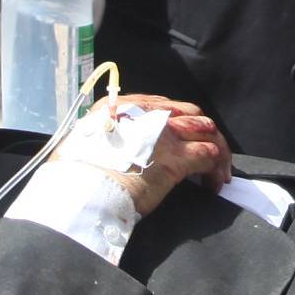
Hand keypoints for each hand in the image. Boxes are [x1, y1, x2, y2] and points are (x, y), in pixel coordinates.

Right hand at [57, 93, 230, 217]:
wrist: (81, 188)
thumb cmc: (76, 173)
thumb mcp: (85, 141)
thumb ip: (105, 138)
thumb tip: (110, 150)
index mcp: (123, 107)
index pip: (166, 106)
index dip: (180, 124)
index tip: (183, 140)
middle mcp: (148, 113)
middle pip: (192, 115)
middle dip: (204, 134)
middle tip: (209, 157)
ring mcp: (166, 134)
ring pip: (207, 131)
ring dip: (218, 151)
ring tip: (218, 172)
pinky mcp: (177, 159)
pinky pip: (209, 155)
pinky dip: (216, 168)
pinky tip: (213, 184)